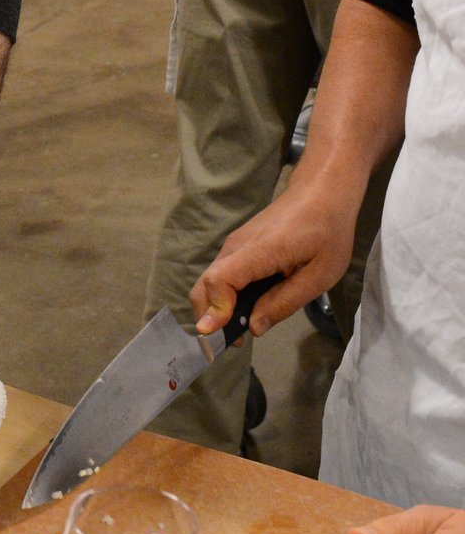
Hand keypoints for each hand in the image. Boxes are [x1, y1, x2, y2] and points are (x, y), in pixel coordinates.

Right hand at [189, 180, 356, 337]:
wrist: (322, 192)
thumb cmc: (328, 231)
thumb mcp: (320, 275)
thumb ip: (285, 302)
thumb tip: (253, 327)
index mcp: (260, 251)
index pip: (220, 280)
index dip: (215, 310)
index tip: (218, 337)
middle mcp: (237, 246)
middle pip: (204, 284)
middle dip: (210, 317)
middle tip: (234, 342)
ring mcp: (235, 244)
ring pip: (211, 281)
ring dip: (219, 308)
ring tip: (245, 328)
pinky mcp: (239, 245)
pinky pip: (224, 274)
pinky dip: (226, 295)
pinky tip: (250, 306)